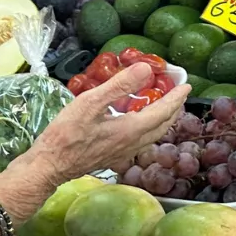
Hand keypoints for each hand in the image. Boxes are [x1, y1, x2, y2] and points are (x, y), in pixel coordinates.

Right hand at [0, 65, 189, 215]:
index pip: (163, 112)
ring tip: (163, 105)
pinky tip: (137, 121)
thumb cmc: (66, 134)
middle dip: (174, 109)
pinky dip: (148, 128)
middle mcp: (132, 144)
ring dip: (162, 120)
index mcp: (131, 130)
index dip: (176, 98)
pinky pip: (140, 141)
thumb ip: (119, 86)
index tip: (186, 85)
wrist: (50, 165)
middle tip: (179, 94)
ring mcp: (123, 153)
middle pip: (162, 126)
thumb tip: (146, 69)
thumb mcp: (90, 103)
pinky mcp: (113, 156)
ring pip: (153, 135)